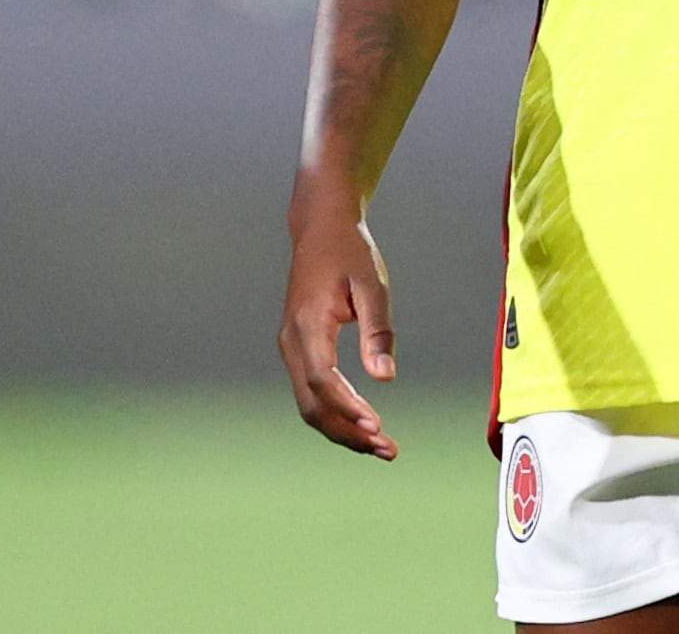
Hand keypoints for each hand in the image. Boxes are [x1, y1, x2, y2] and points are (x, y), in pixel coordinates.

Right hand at [278, 201, 399, 458]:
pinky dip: (336, 412)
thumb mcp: (372, 283)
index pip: (321, 380)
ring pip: (310, 404)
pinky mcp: (299, 350)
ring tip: (380, 445)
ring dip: (342, 428)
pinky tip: (363, 423)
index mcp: (307, 324)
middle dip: (347, 431)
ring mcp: (291, 348)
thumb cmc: (349, 252)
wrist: (321, 229)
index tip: (376, 427)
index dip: (347, 407)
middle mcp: (291, 342)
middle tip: (387, 449)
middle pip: (312, 404)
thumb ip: (378, 329)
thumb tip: (386, 378)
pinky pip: (312, 392)